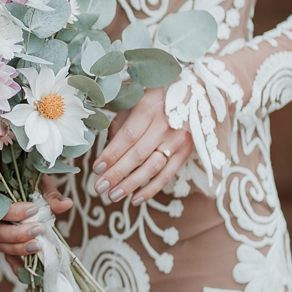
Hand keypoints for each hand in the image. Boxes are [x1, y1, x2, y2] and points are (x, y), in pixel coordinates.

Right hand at [0, 176, 73, 266]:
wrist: (27, 188)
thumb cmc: (31, 184)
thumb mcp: (40, 184)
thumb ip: (50, 194)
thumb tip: (66, 205)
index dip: (14, 212)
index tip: (34, 210)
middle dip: (16, 234)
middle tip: (38, 230)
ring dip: (17, 248)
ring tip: (38, 246)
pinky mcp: (8, 245)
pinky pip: (7, 258)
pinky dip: (16, 266)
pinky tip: (27, 272)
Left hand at [93, 87, 193, 205]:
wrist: (195, 92)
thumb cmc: (155, 96)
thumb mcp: (135, 100)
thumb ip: (118, 123)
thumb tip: (107, 151)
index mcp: (148, 108)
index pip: (128, 136)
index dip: (111, 154)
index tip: (96, 168)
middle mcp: (165, 125)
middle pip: (138, 155)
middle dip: (116, 174)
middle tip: (98, 188)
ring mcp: (177, 140)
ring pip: (152, 168)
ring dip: (131, 185)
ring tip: (112, 196)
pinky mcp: (186, 152)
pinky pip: (167, 175)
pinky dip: (151, 190)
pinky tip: (135, 199)